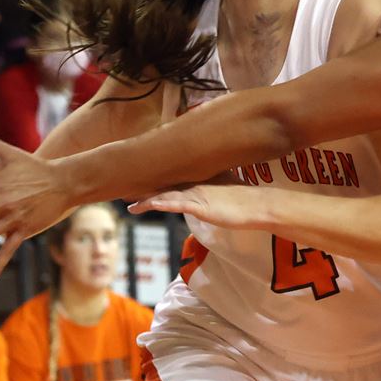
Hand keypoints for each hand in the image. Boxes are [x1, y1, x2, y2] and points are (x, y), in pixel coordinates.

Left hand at [129, 184, 266, 229]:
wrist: (258, 205)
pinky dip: (156, 204)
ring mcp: (194, 193)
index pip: (170, 175)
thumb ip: (211, 183)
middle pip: (161, 181)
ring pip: (163, 193)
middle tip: (122, 187)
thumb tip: (205, 189)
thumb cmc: (243, 198)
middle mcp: (193, 182)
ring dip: (144, 197)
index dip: (152, 177)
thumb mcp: (223, 186)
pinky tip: (142, 206)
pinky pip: (173, 204)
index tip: (136, 178)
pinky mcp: (198, 205)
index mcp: (197, 177)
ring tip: (127, 202)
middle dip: (142, 185)